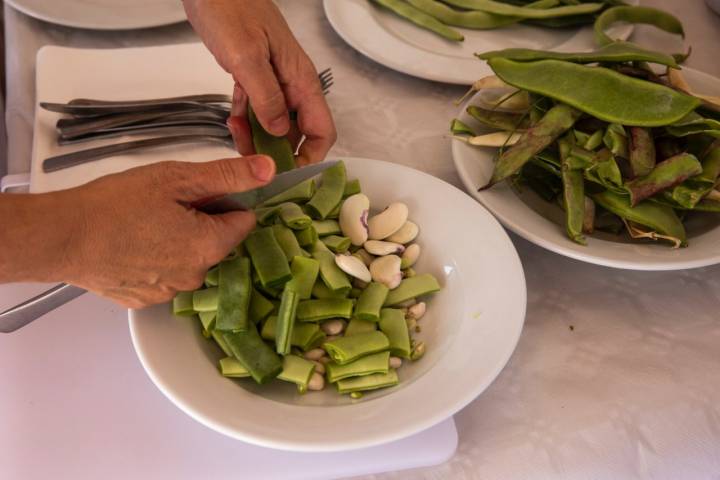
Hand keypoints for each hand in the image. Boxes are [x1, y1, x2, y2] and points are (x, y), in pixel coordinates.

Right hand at [0, 156, 274, 307]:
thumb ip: (227, 175)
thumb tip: (270, 170)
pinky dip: (156, 259)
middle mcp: (197, 276)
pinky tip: (133, 244)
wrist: (61, 237)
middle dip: (202, 222)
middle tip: (166, 204)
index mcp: (210, 246)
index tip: (200, 193)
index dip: (225, 202)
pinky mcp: (145, 299)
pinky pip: (165, 274)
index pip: (244, 221)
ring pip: (191, 259)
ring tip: (145, 223)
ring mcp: (170, 292)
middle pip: (217, 242)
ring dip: (179, 241)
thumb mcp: (176, 179)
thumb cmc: (116, 204)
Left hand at [183, 0, 335, 165]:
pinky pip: (256, 111)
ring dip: (255, 136)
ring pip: (274, 125)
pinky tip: (231, 115)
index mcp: (301, 80)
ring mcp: (275, 83)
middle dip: (275, 151)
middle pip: (297, 134)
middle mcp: (293, 85)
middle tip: (250, 156)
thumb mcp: (247, 56)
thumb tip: (281, 132)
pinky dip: (244, 119)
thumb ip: (266, 97)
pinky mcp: (256, 79)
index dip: (309, 157)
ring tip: (235, 131)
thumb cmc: (230, 9)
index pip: (321, 131)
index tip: (287, 173)